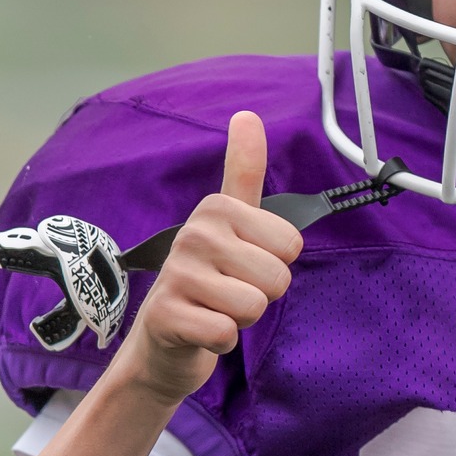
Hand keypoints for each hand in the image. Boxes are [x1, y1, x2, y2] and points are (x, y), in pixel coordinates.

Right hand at [118, 110, 301, 403]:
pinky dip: (222, 341)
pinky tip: (202, 331)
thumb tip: (247, 114)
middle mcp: (194, 233)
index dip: (276, 263)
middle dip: (261, 295)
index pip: (291, 244)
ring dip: (242, 319)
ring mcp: (177, 274)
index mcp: (217, 209)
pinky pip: (226, 333)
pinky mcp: (166, 316)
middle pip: (277, 277)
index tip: (245, 264)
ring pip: (254, 306)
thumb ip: (244, 171)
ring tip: (216, 309)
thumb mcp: (231, 223)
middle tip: (230, 292)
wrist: (165, 339)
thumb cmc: (208, 279)